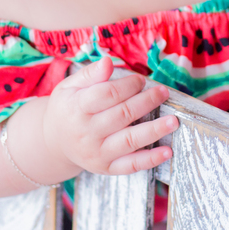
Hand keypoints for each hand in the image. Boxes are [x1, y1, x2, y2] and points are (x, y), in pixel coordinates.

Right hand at [42, 57, 177, 174]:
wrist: (54, 142)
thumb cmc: (68, 108)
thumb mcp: (70, 86)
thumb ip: (91, 73)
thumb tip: (108, 62)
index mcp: (77, 108)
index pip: (107, 94)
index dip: (128, 85)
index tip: (141, 80)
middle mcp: (86, 132)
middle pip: (122, 115)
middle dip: (146, 102)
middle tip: (163, 92)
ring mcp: (97, 152)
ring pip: (129, 141)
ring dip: (154, 131)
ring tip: (173, 121)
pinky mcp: (106, 167)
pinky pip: (130, 165)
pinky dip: (150, 160)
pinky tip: (167, 151)